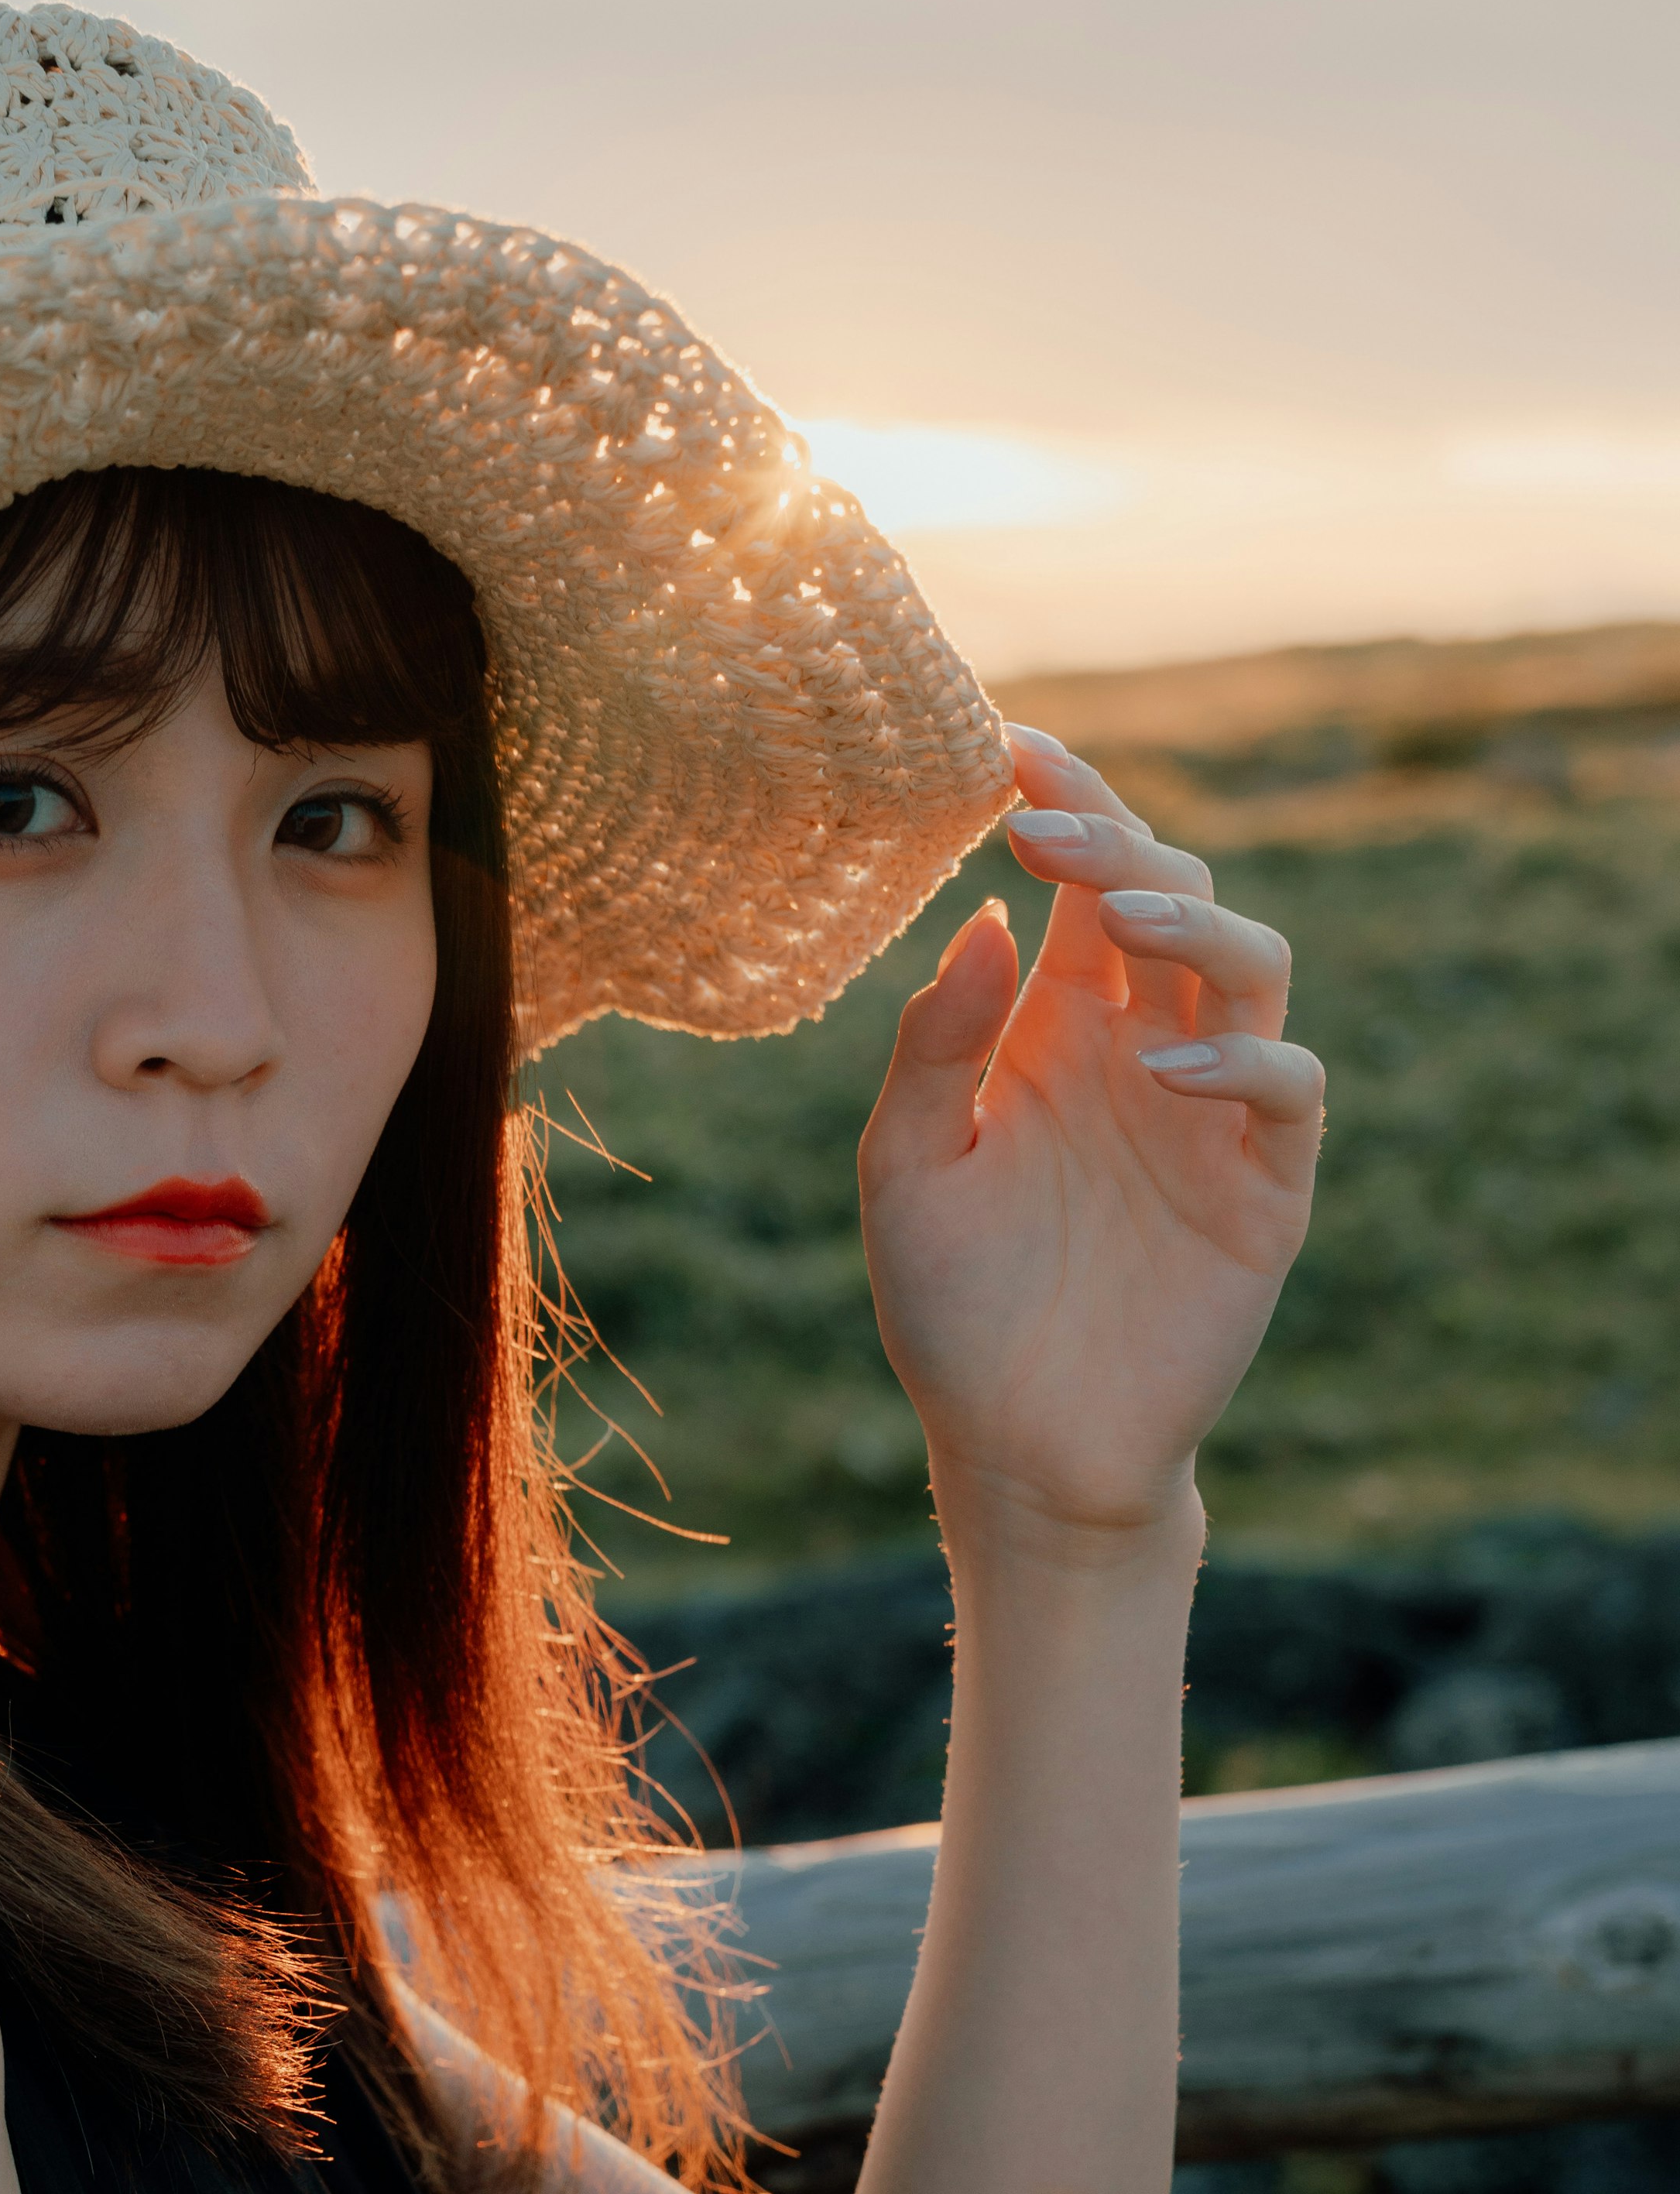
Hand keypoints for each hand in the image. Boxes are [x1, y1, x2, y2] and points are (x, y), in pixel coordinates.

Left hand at [856, 727, 1323, 1548]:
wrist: (1019, 1448)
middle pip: (1169, 895)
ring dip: (1193, 924)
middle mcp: (1144, 1045)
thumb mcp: (906, 1169)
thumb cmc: (952, 1307)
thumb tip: (988, 919)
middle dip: (1117, 843)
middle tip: (1046, 821)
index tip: (1008, 745)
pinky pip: (1287, 1088)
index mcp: (1057, 1024)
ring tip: (1119, 918)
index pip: (1078, 883)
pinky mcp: (1264, 1185)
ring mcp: (1214, 1109)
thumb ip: (937, 1047)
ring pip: (1249, 965)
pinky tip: (1167, 1068)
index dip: (1063, 807)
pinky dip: (1243, 1060)